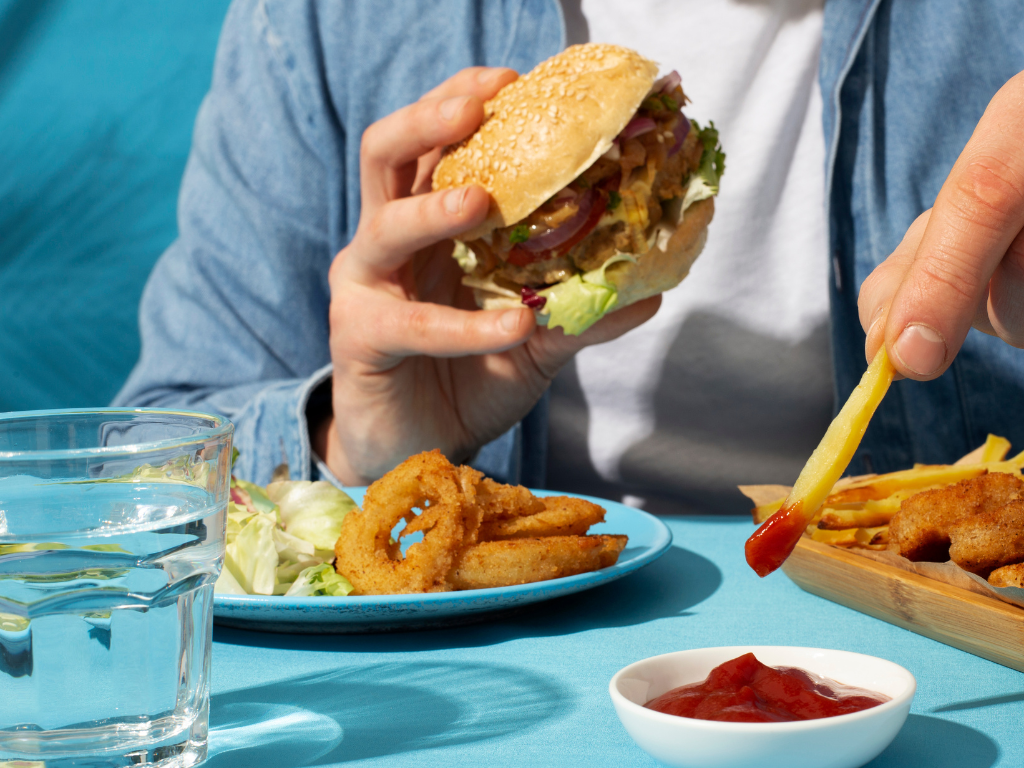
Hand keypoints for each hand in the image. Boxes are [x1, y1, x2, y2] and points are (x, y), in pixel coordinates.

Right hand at [320, 67, 660, 484]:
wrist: (418, 454)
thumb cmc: (467, 380)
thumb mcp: (533, 342)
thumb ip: (578, 313)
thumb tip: (652, 292)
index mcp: (426, 223)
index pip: (436, 144)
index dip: (464, 102)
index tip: (514, 80)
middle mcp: (387, 241)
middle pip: (387, 154)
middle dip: (430, 122)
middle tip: (478, 108)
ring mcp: (367, 285)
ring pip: (385, 223)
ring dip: (435, 208)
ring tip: (484, 203)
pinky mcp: (359, 337)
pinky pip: (411, 322)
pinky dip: (465, 327)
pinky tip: (514, 328)